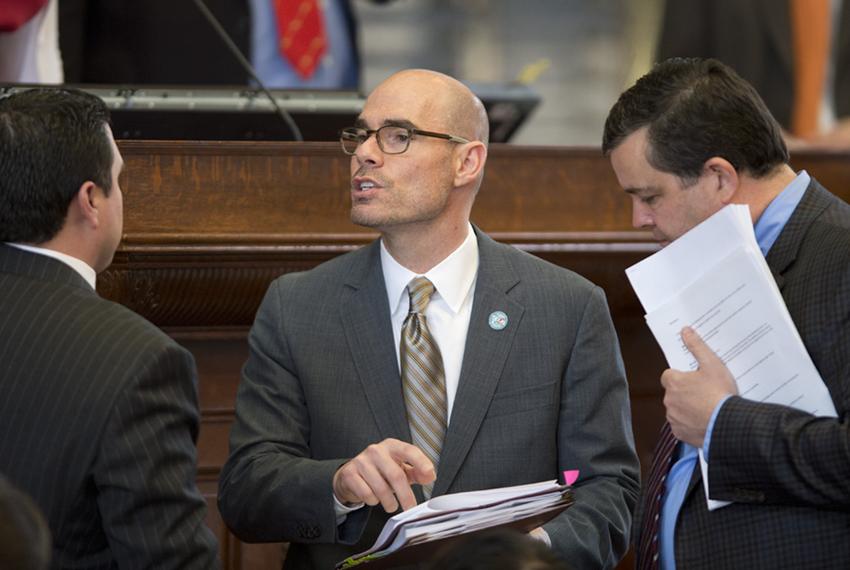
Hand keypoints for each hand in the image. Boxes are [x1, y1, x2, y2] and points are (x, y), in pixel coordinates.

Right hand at [332, 438, 434, 512]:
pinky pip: (367, 494)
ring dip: (389, 502)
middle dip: (406, 496)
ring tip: (391, 504)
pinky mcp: (350, 473)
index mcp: (392, 446)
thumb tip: (430, 476)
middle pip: (396, 475)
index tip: (429, 474)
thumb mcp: (400, 468)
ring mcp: (361, 461)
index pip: (409, 450)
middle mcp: (376, 450)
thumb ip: (417, 472)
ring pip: (381, 489)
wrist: (352, 475)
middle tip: (410, 508)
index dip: (421, 462)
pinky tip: (373, 497)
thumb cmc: (381, 471)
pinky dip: (373, 501)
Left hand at [661, 327, 737, 447]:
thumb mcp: (712, 364)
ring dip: (687, 409)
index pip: (668, 376)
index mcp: (674, 383)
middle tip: (704, 393)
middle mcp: (669, 401)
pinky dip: (690, 424)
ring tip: (706, 407)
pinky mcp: (680, 433)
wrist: (728, 424)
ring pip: (677, 410)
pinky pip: (682, 426)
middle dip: (684, 393)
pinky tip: (705, 421)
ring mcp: (674, 418)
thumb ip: (697, 346)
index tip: (693, 378)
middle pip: (673, 393)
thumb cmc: (720, 393)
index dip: (680, 376)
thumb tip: (685, 331)